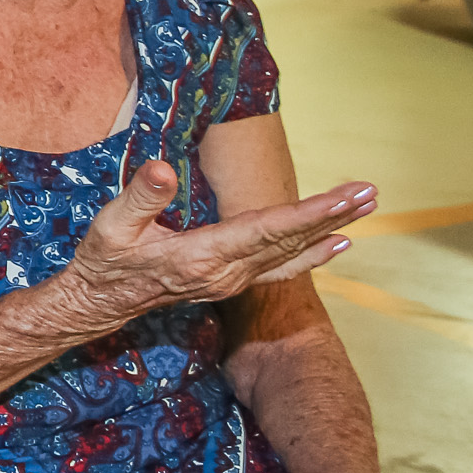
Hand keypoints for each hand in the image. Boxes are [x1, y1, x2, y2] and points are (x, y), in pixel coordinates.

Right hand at [52, 162, 374, 333]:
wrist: (101, 302)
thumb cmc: (104, 260)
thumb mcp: (111, 225)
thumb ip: (141, 198)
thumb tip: (163, 169)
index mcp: (203, 256)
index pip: (268, 230)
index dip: (310, 213)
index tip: (346, 197)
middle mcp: (228, 273)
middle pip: (291, 241)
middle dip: (333, 215)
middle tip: (370, 192)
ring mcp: (233, 280)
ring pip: (292, 253)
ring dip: (330, 228)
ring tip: (365, 206)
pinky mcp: (233, 281)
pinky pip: (283, 268)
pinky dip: (314, 254)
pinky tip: (340, 243)